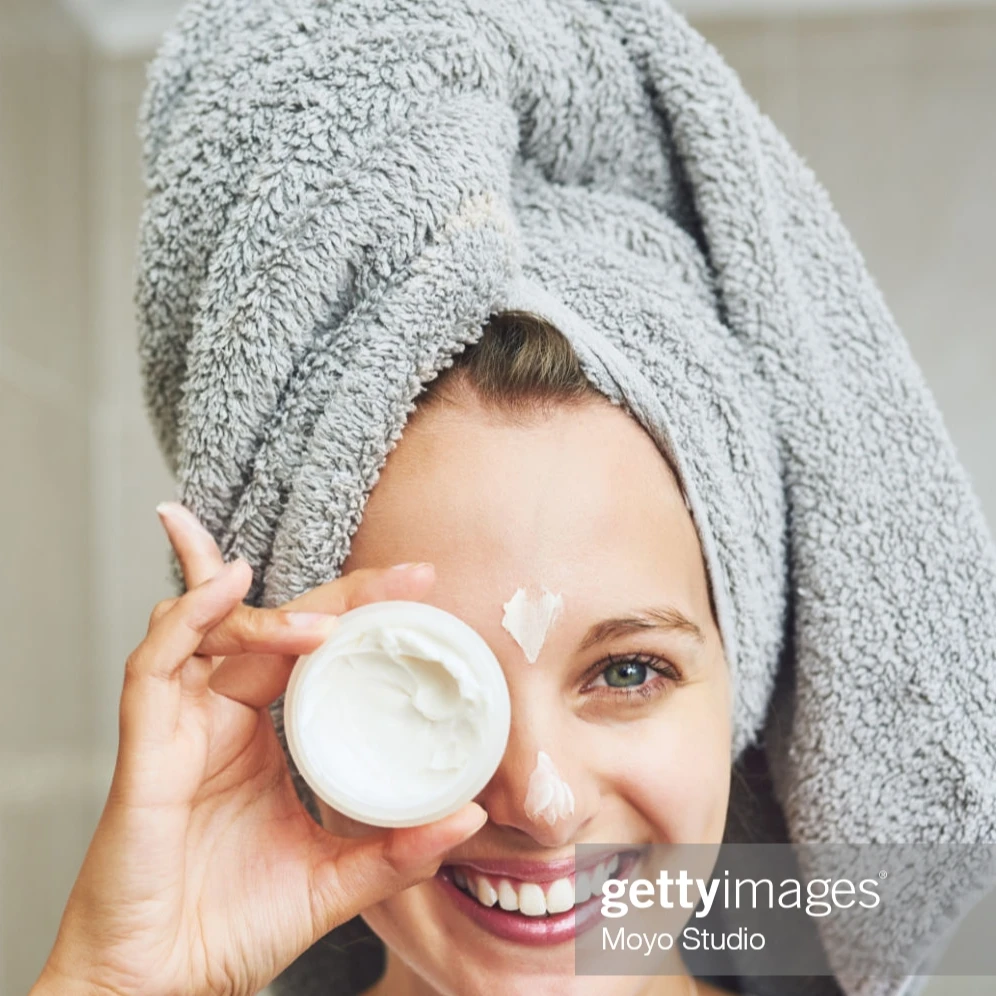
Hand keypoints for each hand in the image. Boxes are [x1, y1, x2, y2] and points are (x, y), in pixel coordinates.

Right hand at [30, 503, 485, 995]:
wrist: (160, 988)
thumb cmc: (232, 929)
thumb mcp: (335, 880)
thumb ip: (397, 850)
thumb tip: (470, 818)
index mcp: (269, 738)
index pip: (316, 652)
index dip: (363, 615)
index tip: (423, 590)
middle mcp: (226, 717)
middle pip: (280, 628)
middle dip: (341, 597)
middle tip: (406, 579)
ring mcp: (184, 724)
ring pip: (217, 630)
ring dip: (273, 612)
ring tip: (329, 619)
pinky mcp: (145, 744)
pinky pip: (154, 662)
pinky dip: (188, 617)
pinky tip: (227, 585)